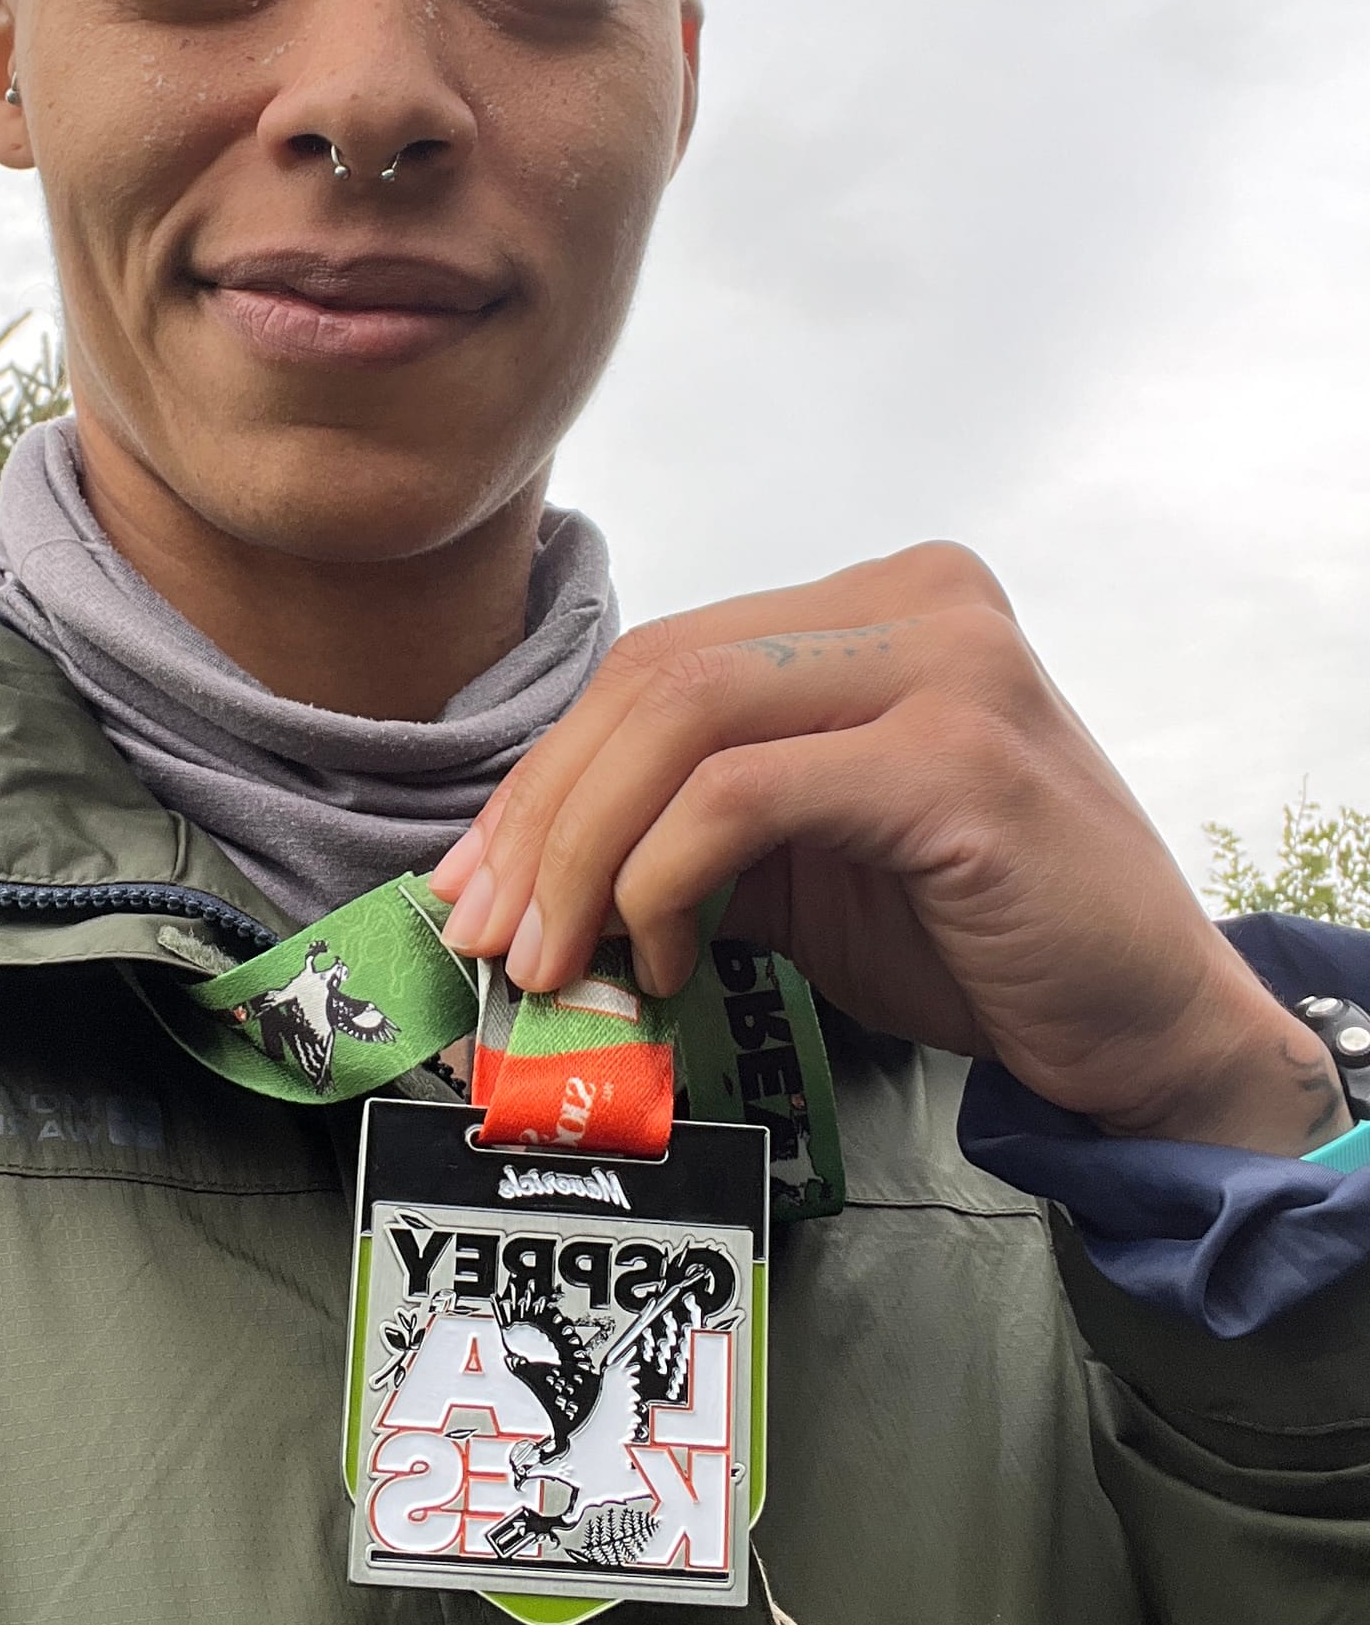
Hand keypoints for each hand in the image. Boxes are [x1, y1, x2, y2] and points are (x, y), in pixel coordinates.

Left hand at [434, 543, 1341, 1156]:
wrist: (1145, 1024)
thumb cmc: (978, 936)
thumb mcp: (806, 860)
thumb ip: (691, 828)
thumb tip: (526, 874)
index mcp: (875, 604)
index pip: (662, 661)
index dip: (549, 772)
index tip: (478, 881)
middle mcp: (916, 600)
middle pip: (656, 676)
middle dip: (544, 813)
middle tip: (490, 932)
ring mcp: (946, 667)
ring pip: (683, 718)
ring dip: (584, 848)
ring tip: (554, 958)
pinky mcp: (956, 758)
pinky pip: (744, 794)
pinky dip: (664, 876)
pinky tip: (659, 956)